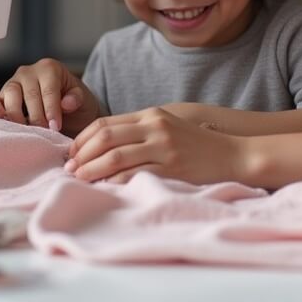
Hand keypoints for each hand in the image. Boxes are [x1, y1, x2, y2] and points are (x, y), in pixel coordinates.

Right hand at [0, 58, 98, 134]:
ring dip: (16, 115)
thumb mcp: (83, 101)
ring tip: (25, 130)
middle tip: (43, 133)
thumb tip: (66, 103)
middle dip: (36, 116)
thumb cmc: (74, 107)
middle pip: (29, 94)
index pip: (48, 89)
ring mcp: (12, 84)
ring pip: (9, 95)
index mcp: (49, 69)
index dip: (51, 109)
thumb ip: (77, 98)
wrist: (66, 116)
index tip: (55, 126)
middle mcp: (28, 72)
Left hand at [64, 107, 245, 184]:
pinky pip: (133, 175)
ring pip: (114, 157)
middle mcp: (155, 127)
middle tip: (69, 168)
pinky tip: (104, 187)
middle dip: (82, 154)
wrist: (232, 155)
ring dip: (91, 169)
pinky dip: (113, 181)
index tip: (71, 153)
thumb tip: (102, 144)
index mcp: (151, 114)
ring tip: (80, 178)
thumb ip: (138, 130)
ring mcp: (164, 147)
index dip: (83, 139)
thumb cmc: (196, 144)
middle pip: (105, 138)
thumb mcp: (166, 127)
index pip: (105, 123)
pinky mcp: (171, 168)